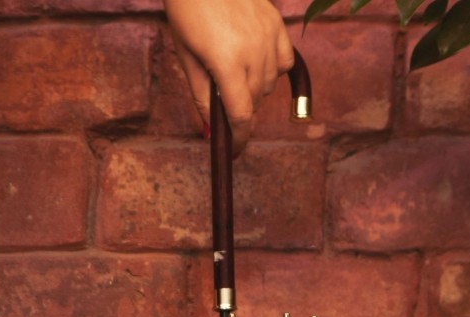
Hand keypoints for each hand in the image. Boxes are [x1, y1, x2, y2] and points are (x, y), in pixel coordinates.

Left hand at [163, 0, 295, 154]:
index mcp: (226, 64)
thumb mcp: (186, 58)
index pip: (241, 115)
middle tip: (225, 111)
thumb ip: (201, 96)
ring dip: (254, 92)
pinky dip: (272, 71)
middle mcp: (253, 51)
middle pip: (255, 101)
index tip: (235, 150)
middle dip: (241, 112)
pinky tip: (255, 67)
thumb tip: (211, 130)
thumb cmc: (187, 13)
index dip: (239, 138)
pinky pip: (284, 61)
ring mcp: (268, 36)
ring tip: (233, 80)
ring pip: (269, 83)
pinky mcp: (277, 23)